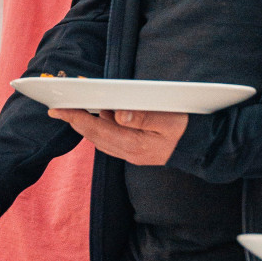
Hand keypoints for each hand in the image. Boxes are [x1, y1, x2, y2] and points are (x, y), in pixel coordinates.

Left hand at [46, 107, 187, 165]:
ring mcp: (131, 155)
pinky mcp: (135, 152)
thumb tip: (119, 115)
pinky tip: (100, 114)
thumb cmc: (188, 130)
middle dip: (75, 120)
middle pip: (94, 136)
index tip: (57, 109)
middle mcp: (129, 153)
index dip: (75, 118)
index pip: (97, 130)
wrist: (203, 148)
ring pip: (100, 139)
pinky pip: (110, 140)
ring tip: (75, 106)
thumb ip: (145, 117)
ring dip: (86, 123)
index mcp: (135, 145)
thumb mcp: (170, 120)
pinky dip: (99, 127)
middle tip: (58, 105)